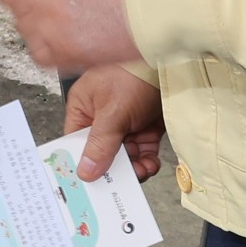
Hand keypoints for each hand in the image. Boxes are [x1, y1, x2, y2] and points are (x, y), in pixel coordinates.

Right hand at [64, 62, 165, 182]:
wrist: (169, 63)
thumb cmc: (133, 74)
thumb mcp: (113, 112)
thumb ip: (100, 144)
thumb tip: (85, 171)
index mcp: (83, 108)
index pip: (76, 142)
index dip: (82, 163)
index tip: (91, 183)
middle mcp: (101, 117)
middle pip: (102, 152)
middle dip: (114, 168)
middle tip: (123, 182)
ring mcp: (124, 122)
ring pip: (124, 155)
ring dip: (134, 167)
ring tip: (142, 171)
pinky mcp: (144, 127)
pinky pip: (142, 151)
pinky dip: (147, 161)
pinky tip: (151, 164)